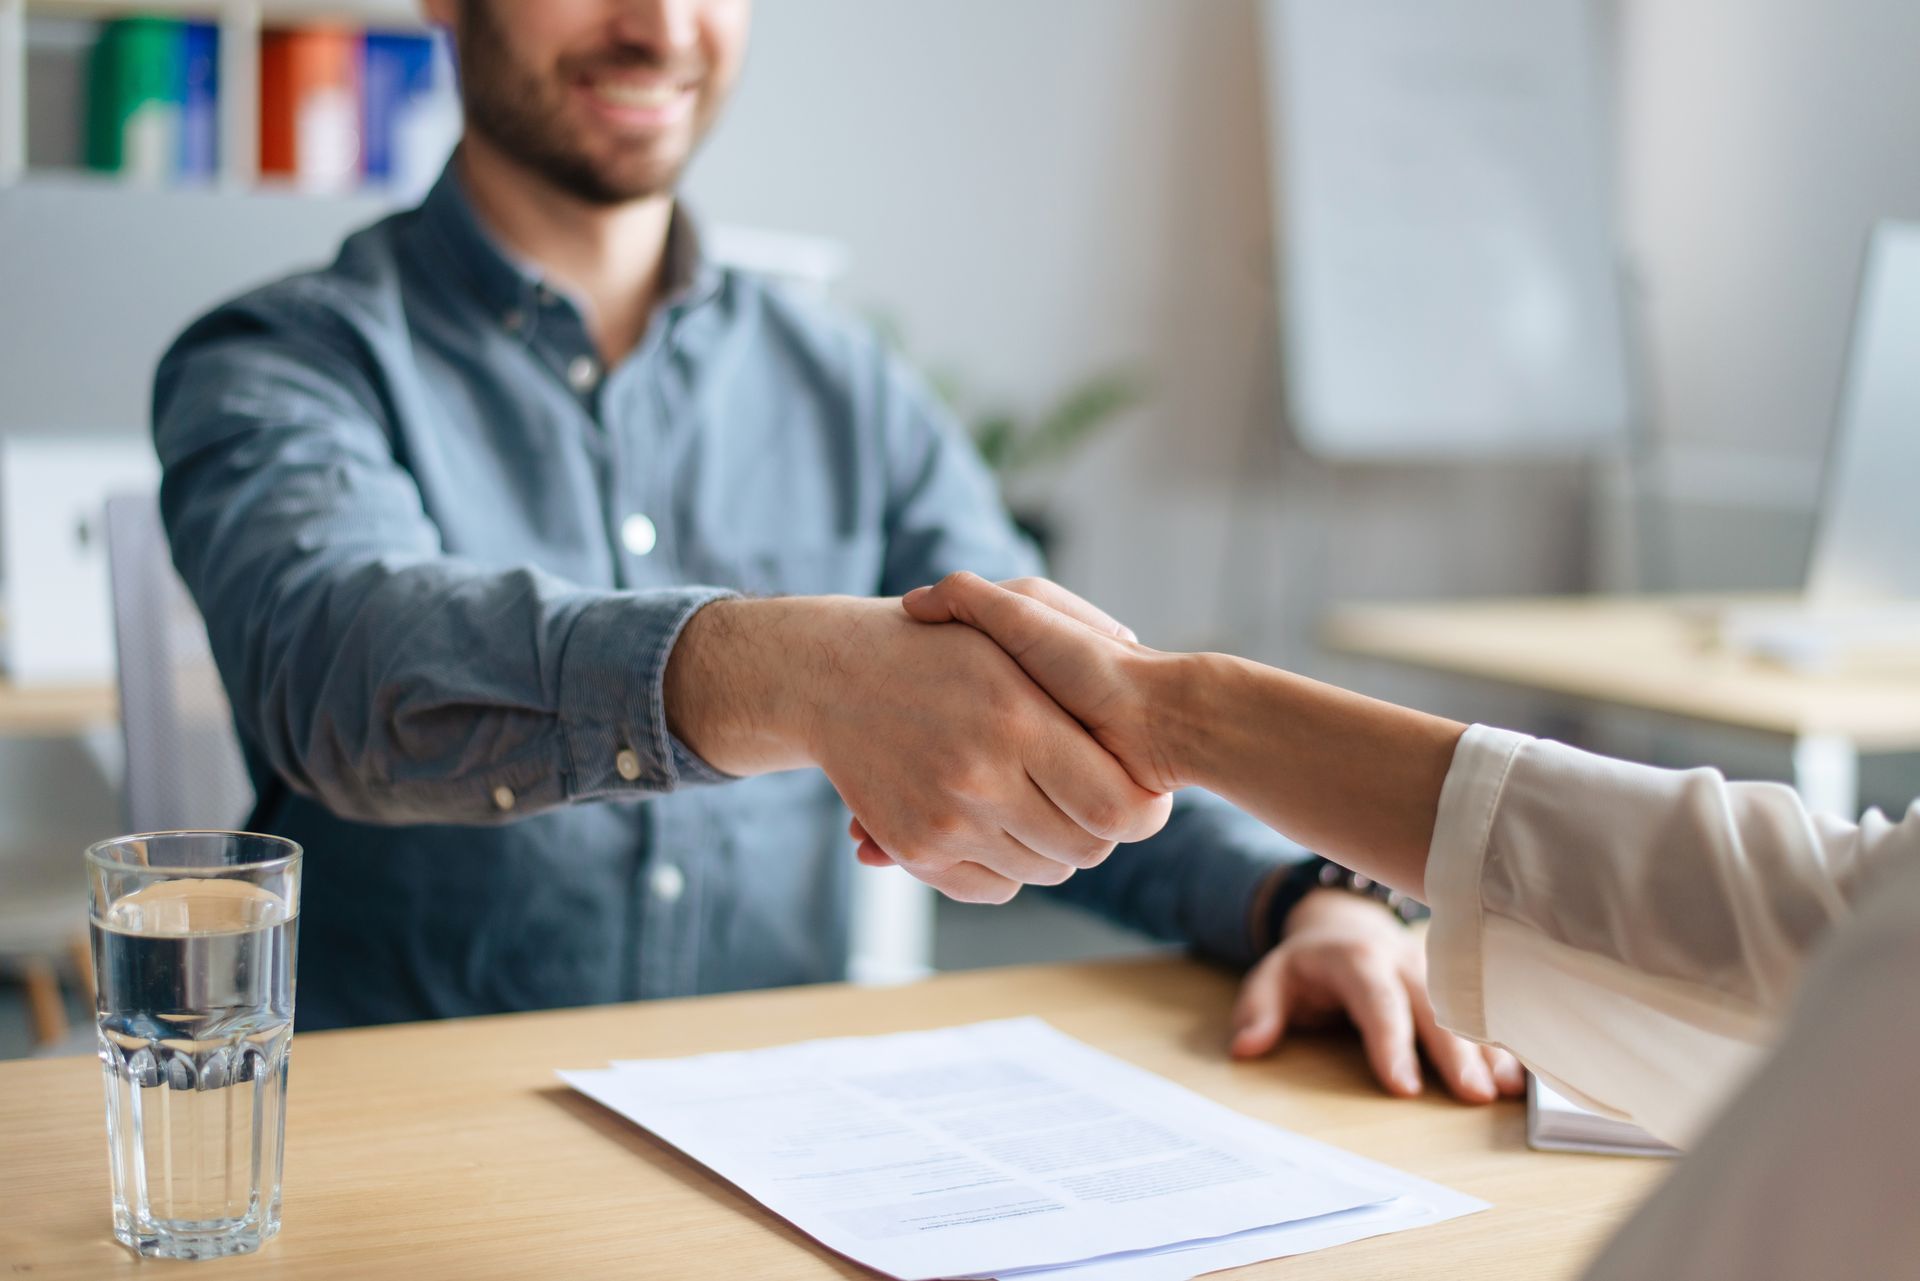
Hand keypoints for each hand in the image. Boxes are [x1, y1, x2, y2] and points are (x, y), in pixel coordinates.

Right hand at [666, 595, 1171, 902]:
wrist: (832, 676)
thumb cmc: (936, 642)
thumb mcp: (1012, 612)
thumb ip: (1081, 621)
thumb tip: (1132, 645)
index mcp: (1019, 721)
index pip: (1117, 809)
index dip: (1143, 810)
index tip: (1142, 792)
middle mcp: (983, 779)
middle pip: (1085, 850)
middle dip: (1099, 831)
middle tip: (1091, 800)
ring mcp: (945, 821)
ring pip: (1040, 871)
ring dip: (1051, 848)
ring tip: (1041, 804)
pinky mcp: (916, 848)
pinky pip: (990, 887)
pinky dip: (1006, 868)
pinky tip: (1000, 827)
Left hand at [1233, 889, 1524, 1102]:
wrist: (1348, 927)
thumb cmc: (1311, 966)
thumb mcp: (1272, 977)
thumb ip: (1258, 1009)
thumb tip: (1246, 1047)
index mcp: (1358, 961)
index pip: (1376, 1002)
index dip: (1391, 1043)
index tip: (1404, 1088)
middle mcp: (1404, 962)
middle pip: (1434, 1008)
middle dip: (1455, 1052)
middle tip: (1473, 1096)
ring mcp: (1438, 971)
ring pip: (1469, 1009)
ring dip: (1488, 1050)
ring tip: (1504, 1090)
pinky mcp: (1459, 983)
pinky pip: (1484, 1011)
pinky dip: (1502, 1043)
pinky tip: (1518, 1078)